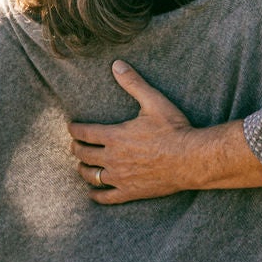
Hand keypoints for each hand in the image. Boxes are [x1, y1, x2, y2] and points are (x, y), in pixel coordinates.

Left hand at [67, 61, 261, 203]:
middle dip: (76, 148)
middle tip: (75, 146)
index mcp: (114, 136)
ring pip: (91, 175)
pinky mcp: (130, 192)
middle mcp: (112, 158)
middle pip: (84, 154)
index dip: (74, 129)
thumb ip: (133, 83)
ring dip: (83, 170)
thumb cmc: (173, 129)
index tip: (71, 127)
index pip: (85, 133)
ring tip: (82, 166)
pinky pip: (106, 197)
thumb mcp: (153, 102)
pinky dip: (96, 195)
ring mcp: (120, 177)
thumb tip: (116, 64)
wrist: (190, 159)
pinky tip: (93, 193)